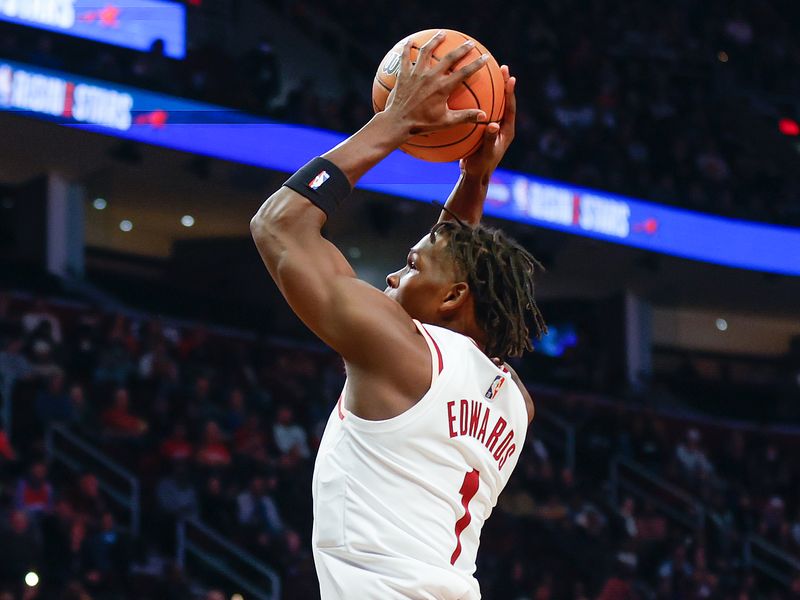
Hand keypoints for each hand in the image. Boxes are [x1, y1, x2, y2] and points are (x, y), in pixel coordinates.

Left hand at [384, 31, 488, 136]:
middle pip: (450, 57)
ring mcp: (416, 73)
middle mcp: (431, 76)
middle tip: (470, 43)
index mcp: (443, 87)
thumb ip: (465, 117)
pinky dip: (407, 47)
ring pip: (427, 51)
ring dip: (436, 40)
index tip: (485, 57)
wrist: (398, 122)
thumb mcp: (446, 122)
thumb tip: (484, 116)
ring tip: (442, 34)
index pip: (464, 72)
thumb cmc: (422, 124)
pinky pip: (405, 56)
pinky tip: (410, 40)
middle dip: (462, 48)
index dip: (476, 64)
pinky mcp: (404, 74)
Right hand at [460, 65, 515, 179]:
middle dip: (503, 84)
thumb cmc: (480, 167)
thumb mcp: (484, 154)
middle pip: (504, 101)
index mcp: (506, 131)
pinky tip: (465, 89)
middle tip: (502, 67)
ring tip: (487, 71)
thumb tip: (493, 125)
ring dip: (491, 88)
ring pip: (492, 103)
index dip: (510, 92)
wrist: (474, 175)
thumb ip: (489, 140)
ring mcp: (492, 126)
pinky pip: (480, 110)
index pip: (510, 108)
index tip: (510, 77)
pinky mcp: (482, 128)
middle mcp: (501, 126)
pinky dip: (475, 100)